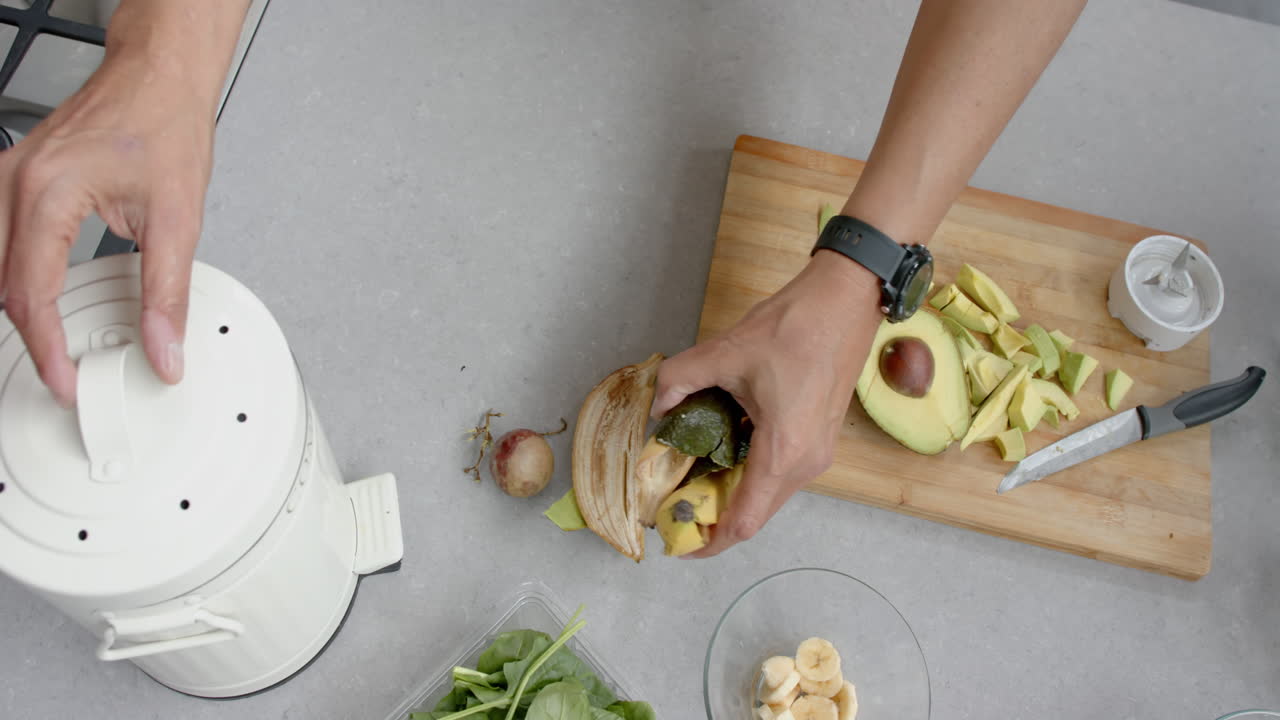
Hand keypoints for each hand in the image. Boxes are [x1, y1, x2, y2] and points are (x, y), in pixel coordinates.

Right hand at [0, 51, 214, 406]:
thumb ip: (166, 292)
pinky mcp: (17, 178)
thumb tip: (164, 347)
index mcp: (48, 191)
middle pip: (4, 284)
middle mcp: (16, 181)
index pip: (30, 293)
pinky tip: (46, 296)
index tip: (65, 380)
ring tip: (59, 343)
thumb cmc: (164, 126)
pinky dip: (22, 275)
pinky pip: (4, 239)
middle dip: (32, 336)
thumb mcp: (177, 218)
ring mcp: (10, 177)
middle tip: (65, 371)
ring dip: (24, 307)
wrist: (159, 80)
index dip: (46, 348)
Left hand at [652, 251, 883, 557]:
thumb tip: (657, 405)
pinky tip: (721, 448)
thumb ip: (679, 380)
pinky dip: (749, 471)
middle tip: (672, 502)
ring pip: (768, 492)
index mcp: (784, 452)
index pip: (743, 523)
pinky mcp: (820, 436)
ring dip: (731, 491)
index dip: (708, 541)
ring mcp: (818, 451)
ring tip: (690, 475)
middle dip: (712, 515)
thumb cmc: (796, 325)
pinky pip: (780, 471)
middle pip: (754, 513)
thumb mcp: (724, 352)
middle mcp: (806, 463)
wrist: (846, 299)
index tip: (678, 542)